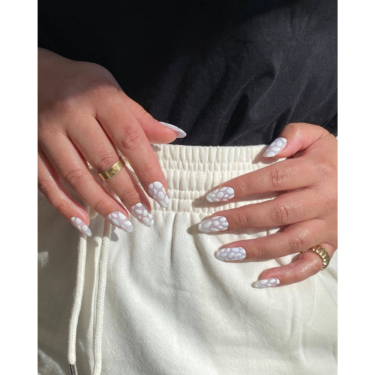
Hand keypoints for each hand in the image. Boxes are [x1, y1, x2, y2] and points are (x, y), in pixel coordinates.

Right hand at [37, 48, 184, 234]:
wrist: (32, 72)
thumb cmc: (81, 84)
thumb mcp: (113, 91)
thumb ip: (141, 118)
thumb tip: (174, 135)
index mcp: (100, 97)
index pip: (130, 139)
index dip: (148, 170)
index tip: (161, 195)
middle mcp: (72, 114)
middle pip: (105, 162)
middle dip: (128, 193)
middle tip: (145, 215)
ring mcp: (46, 132)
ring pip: (76, 176)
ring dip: (101, 204)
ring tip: (123, 223)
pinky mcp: (29, 147)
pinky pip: (46, 182)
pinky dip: (65, 205)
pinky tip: (84, 223)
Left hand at [199, 123, 337, 287]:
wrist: (360, 181)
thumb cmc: (331, 158)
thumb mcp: (317, 136)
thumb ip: (293, 135)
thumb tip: (268, 152)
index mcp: (316, 172)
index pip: (273, 179)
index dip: (242, 187)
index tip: (214, 196)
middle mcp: (322, 201)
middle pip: (277, 213)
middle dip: (240, 220)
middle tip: (209, 225)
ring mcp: (327, 227)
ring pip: (289, 242)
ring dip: (255, 249)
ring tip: (224, 252)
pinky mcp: (330, 245)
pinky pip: (311, 265)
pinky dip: (288, 276)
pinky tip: (262, 279)